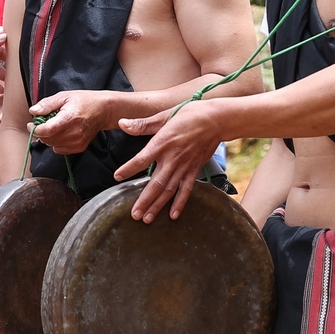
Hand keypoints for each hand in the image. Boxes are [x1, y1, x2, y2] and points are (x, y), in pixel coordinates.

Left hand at [29, 90, 121, 154]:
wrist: (103, 110)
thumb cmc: (84, 101)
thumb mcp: (64, 96)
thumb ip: (47, 104)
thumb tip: (33, 111)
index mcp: (70, 117)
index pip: (48, 130)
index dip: (36, 129)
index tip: (32, 124)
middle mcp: (74, 132)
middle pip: (48, 139)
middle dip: (41, 132)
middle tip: (42, 122)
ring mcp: (77, 141)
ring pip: (52, 145)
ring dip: (48, 137)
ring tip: (54, 126)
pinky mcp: (79, 147)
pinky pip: (59, 149)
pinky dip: (56, 142)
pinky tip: (61, 132)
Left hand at [116, 100, 225, 220]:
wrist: (216, 120)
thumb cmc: (189, 114)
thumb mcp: (164, 116)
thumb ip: (142, 124)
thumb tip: (122, 123)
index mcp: (162, 142)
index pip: (142, 159)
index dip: (129, 169)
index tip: (117, 177)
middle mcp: (173, 157)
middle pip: (157, 183)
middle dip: (145, 200)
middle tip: (134, 215)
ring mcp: (185, 166)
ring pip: (170, 190)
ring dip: (158, 205)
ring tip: (147, 219)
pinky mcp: (194, 169)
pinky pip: (186, 189)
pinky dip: (180, 203)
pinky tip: (173, 215)